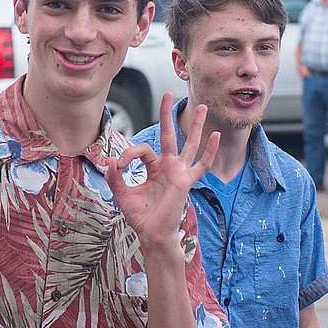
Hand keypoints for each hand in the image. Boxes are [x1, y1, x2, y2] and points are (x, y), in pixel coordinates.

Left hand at [105, 94, 219, 251]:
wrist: (151, 234)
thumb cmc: (140, 216)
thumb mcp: (122, 193)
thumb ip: (115, 177)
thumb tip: (112, 160)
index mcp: (154, 167)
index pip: (143, 149)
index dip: (129, 153)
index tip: (119, 164)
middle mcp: (168, 166)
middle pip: (169, 134)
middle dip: (168, 114)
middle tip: (168, 93)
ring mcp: (179, 172)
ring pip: (190, 144)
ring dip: (196, 126)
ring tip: (203, 107)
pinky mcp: (186, 181)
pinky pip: (202, 164)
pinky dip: (209, 151)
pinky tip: (216, 135)